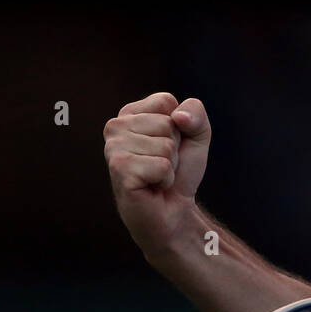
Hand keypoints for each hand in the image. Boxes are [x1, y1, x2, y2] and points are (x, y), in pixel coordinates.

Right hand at [103, 92, 211, 258]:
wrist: (173, 210)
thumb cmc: (180, 171)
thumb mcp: (196, 134)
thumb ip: (195, 113)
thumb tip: (177, 116)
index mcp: (130, 113)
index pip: (166, 101)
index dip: (180, 126)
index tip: (169, 144)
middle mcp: (116, 127)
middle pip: (168, 124)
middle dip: (175, 148)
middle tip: (162, 164)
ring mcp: (114, 148)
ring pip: (166, 145)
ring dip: (170, 165)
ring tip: (156, 175)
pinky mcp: (119, 170)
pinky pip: (162, 166)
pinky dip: (166, 179)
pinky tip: (152, 186)